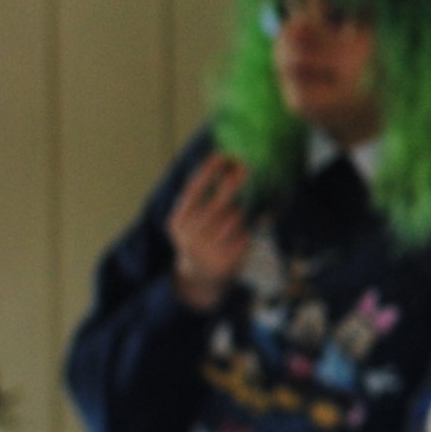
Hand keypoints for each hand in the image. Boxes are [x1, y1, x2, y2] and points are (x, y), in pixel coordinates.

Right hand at [167, 155, 252, 305]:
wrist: (199, 277)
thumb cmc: (200, 237)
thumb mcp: (192, 219)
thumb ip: (203, 197)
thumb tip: (225, 163)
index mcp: (179, 220)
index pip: (194, 190)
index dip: (208, 171)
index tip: (223, 154)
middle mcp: (190, 234)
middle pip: (218, 202)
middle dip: (233, 183)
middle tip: (247, 167)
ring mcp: (208, 249)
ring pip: (235, 218)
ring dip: (242, 211)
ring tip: (240, 213)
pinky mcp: (226, 261)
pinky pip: (247, 235)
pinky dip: (251, 228)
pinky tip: (250, 228)